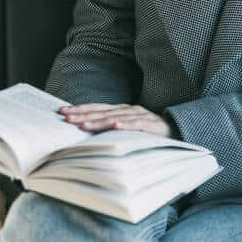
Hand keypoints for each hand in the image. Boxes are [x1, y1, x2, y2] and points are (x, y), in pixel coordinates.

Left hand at [59, 103, 176, 137]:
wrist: (180, 131)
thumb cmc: (150, 133)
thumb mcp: (129, 128)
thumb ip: (111, 128)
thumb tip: (86, 132)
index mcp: (122, 110)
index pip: (97, 108)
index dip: (80, 109)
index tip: (62, 111)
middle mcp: (130, 110)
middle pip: (102, 112)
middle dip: (83, 114)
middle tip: (65, 117)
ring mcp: (141, 116)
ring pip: (116, 117)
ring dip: (99, 121)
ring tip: (83, 125)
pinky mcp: (152, 125)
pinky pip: (137, 125)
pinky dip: (126, 124)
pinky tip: (115, 126)